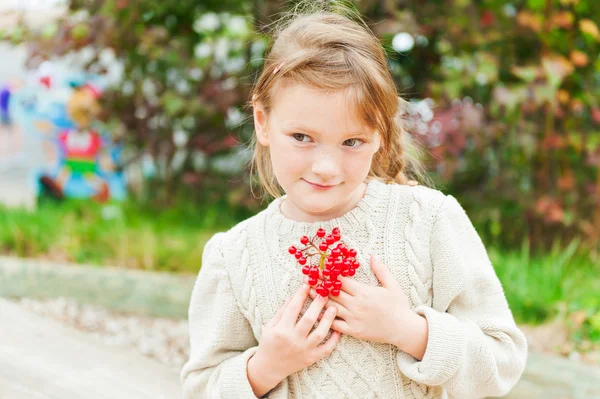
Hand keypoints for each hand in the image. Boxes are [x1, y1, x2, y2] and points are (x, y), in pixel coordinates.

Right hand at [248, 283, 340, 394]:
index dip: (301, 295)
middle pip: (308, 319)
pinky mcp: (311, 359)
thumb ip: (281, 311)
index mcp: (281, 330)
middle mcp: (293, 340)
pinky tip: (338, 330)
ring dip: (328, 320)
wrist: (269, 368)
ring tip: (334, 308)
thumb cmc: (268, 343)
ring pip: (319, 334)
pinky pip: (325, 349)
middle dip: (317, 304)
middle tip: (325, 293)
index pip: (293, 308)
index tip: (308, 284)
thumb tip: (293, 296)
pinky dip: (334, 340)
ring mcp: (303, 350)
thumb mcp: (270, 326)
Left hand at [309, 254, 427, 358]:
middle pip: (333, 292)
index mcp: (364, 292)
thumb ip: (381, 270)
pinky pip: (336, 324)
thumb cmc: (398, 306)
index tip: (319, 268)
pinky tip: (316, 313)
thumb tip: (372, 255)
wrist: (402, 329)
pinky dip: (325, 319)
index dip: (329, 274)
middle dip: (320, 284)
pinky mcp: (353, 331)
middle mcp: (356, 304)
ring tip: (308, 292)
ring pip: (331, 307)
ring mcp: (354, 318)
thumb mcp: (392, 285)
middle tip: (307, 277)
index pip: (341, 280)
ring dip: (319, 299)